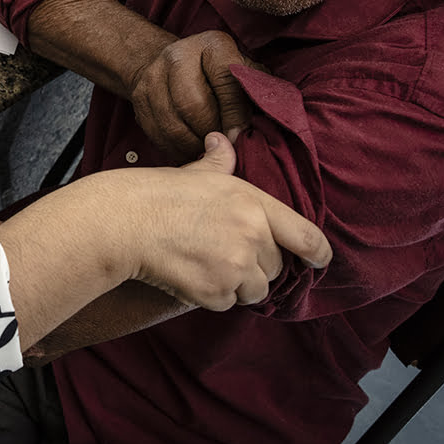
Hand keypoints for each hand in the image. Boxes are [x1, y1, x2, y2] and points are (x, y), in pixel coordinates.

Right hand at [105, 133, 330, 310]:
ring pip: (254, 290)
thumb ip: (220, 161)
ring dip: (237, 284)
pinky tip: (190, 276)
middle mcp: (253, 237)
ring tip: (206, 266)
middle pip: (276, 266)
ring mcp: (236, 267)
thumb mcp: (196, 171)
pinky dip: (212, 296)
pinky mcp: (216, 292)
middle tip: (223, 253)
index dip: (318, 253)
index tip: (320, 261)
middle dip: (256, 265)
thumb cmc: (156, 193)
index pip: (306, 236)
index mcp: (254, 203)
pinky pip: (227, 303)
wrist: (123, 222)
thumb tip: (223, 140)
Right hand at [128, 30, 264, 159]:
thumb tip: (273, 117)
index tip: (241, 137)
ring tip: (208, 153)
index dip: (235, 114)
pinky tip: (191, 152)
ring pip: (173, 125)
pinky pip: (158, 135)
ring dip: (194, 146)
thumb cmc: (216, 71)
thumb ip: (255, 87)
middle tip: (224, 149)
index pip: (226, 81)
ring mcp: (153, 78)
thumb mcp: (240, 67)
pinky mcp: (139, 100)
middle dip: (212, 133)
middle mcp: (177, 57)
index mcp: (211, 45)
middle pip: (193, 105)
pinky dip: (176, 150)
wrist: (166, 60)